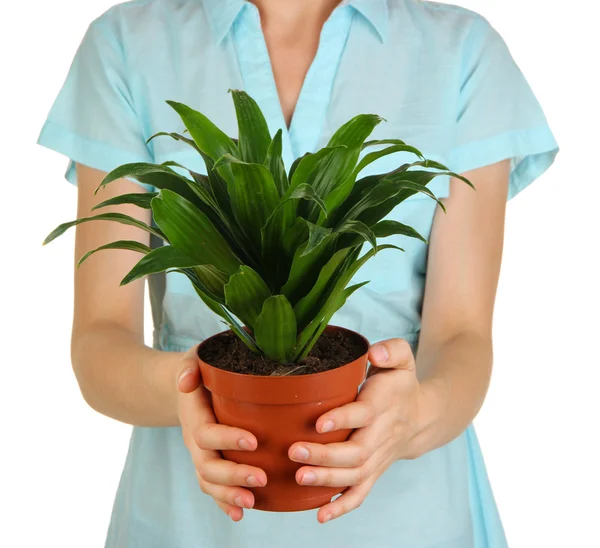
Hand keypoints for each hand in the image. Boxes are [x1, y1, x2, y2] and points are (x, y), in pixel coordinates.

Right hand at [177, 346, 266, 520]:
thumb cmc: (199, 370)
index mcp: (195, 416)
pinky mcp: (209, 461)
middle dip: (232, 475)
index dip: (227, 439)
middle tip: (261, 478)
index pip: (206, 433)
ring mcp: (201, 454)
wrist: (186, 386)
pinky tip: (240, 513)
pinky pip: (212, 487)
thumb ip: (189, 366)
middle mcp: (195, 440)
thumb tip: (186, 381)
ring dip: (229, 494)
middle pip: (207, 465)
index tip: (252, 440)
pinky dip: (223, 502)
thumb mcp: (194, 359)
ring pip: (208, 481)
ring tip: (252, 501)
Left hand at [288, 338, 444, 522]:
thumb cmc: (401, 383)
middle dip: (324, 456)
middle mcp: (381, 434)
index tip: (318, 423)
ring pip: (355, 475)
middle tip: (294, 452)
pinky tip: (320, 515)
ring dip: (327, 480)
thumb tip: (375, 352)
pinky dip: (343, 506)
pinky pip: (362, 493)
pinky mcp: (375, 470)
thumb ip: (391, 350)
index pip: (363, 415)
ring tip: (299, 477)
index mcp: (382, 405)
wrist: (422, 416)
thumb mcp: (402, 358)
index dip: (342, 419)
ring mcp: (379, 456)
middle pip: (355, 452)